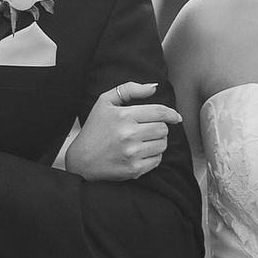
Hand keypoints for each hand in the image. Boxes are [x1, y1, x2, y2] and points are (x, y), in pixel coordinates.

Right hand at [65, 82, 181, 180]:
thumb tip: (153, 87)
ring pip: (163, 144)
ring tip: (143, 141)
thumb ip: (129, 89)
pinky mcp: (134, 169)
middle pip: (163, 128)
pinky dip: (153, 156)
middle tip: (148, 129)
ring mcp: (132, 153)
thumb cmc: (94, 129)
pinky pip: (157, 160)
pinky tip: (141, 152)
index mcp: (123, 115)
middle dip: (160, 127)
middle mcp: (129, 134)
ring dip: (158, 141)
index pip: (159, 112)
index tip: (176, 117)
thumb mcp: (104, 102)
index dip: (171, 114)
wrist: (82, 161)